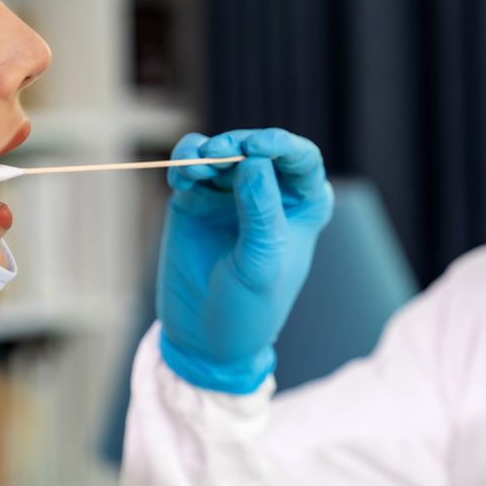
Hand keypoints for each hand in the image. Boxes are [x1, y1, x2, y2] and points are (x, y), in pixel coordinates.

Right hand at [157, 128, 333, 393]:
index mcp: (302, 205)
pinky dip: (186, 162)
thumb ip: (260, 212)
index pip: (300, 159)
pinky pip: (192, 167)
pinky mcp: (196, 200)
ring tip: (194, 167)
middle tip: (216, 155)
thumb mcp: (261, 264)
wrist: (203, 340)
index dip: (280, 145)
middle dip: (236, 145)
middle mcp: (269, 192)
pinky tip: (182, 174)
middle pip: (257, 148)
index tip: (254, 148)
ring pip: (222, 151)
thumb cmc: (248, 309)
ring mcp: (231, 193)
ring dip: (207, 151)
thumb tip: (254, 161)